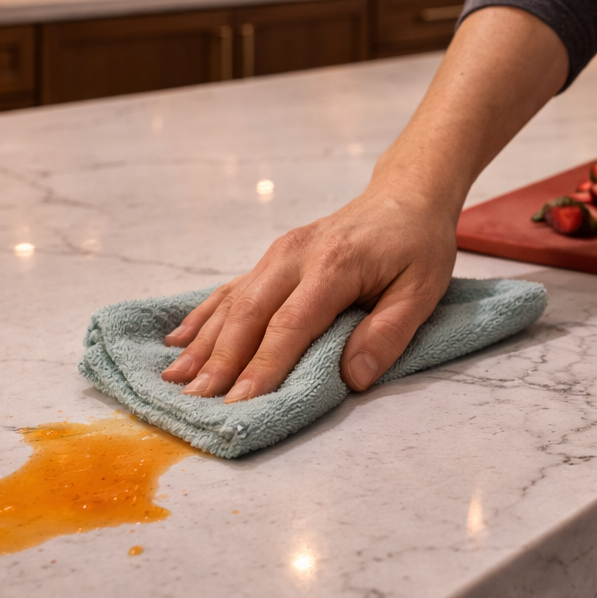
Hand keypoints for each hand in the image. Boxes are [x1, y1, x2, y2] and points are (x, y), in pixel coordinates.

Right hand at [157, 4, 568, 401]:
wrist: (405, 196)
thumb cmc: (417, 245)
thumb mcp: (422, 290)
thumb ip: (388, 334)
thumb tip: (353, 379)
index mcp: (333, 266)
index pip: (291, 324)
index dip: (264, 366)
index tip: (241, 402)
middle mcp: (295, 256)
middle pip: (249, 314)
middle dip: (220, 361)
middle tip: (197, 401)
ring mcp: (278, 254)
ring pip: (232, 302)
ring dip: (203, 343)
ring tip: (174, 380)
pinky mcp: (272, 258)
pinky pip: (231, 289)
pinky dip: (203, 316)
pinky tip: (178, 340)